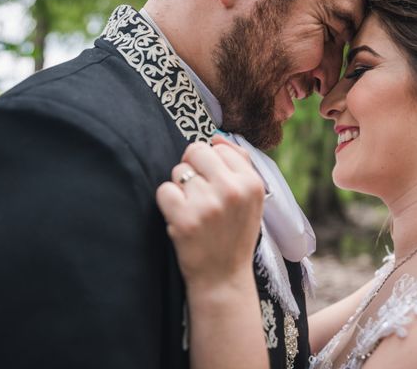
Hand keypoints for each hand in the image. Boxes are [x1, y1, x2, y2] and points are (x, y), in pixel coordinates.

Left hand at [156, 135, 264, 287]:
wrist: (223, 278)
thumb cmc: (235, 234)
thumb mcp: (252, 199)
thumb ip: (240, 164)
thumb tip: (217, 138)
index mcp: (252, 182)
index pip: (219, 148)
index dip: (211, 164)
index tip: (214, 183)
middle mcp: (232, 190)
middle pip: (195, 151)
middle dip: (192, 168)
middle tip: (198, 193)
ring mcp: (208, 204)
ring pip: (178, 171)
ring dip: (181, 188)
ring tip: (194, 210)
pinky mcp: (185, 219)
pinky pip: (164, 190)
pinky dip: (167, 203)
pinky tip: (180, 217)